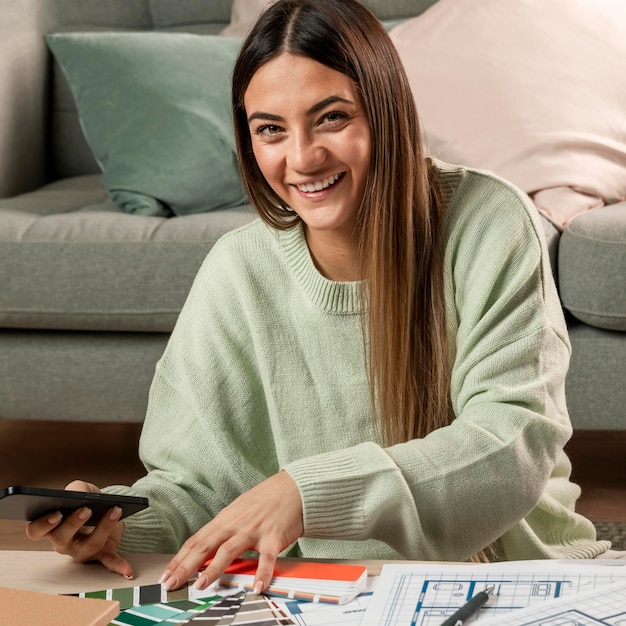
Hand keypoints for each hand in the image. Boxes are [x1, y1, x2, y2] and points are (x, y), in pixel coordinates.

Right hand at [25, 480, 132, 578]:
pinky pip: (109, 561)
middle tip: (86, 509)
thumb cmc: (87, 501)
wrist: (105, 509)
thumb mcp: (80, 490)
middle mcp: (64, 542)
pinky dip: (119, 566)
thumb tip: (78, 495)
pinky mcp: (102, 553)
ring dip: (104, 527)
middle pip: (61, 538)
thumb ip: (75, 490)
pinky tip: (128, 571)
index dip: (43, 524)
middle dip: (74, 523)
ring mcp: (82, 551)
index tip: (56, 513)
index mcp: (52, 526)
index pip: (36, 530)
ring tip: (115, 510)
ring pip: (90, 545)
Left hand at [161, 471, 302, 592]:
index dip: (180, 558)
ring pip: (229, 551)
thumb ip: (224, 529)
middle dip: (186, 566)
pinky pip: (267, 558)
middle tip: (171, 583)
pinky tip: (257, 587)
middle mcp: (236, 524)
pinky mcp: (274, 537)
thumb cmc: (266, 499)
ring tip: (201, 585)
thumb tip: (207, 548)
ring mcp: (254, 530)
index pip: (197, 540)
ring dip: (214, 569)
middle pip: (206, 546)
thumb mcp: (239, 510)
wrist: (293, 487)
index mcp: (225, 519)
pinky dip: (262, 573)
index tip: (167, 574)